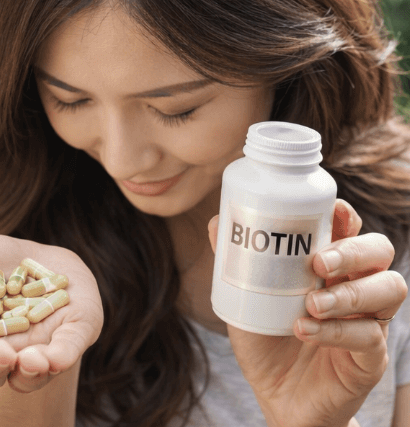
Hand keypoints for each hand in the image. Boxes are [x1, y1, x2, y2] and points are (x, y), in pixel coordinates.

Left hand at [208, 199, 406, 426]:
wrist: (276, 396)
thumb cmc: (266, 340)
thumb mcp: (244, 298)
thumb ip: (235, 262)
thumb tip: (218, 221)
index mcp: (330, 267)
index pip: (351, 230)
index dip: (348, 217)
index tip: (335, 211)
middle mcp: (356, 287)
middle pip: (379, 251)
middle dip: (353, 250)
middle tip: (319, 262)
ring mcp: (369, 321)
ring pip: (390, 288)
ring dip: (350, 292)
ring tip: (312, 303)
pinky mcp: (371, 356)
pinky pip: (370, 336)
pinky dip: (337, 331)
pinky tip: (306, 330)